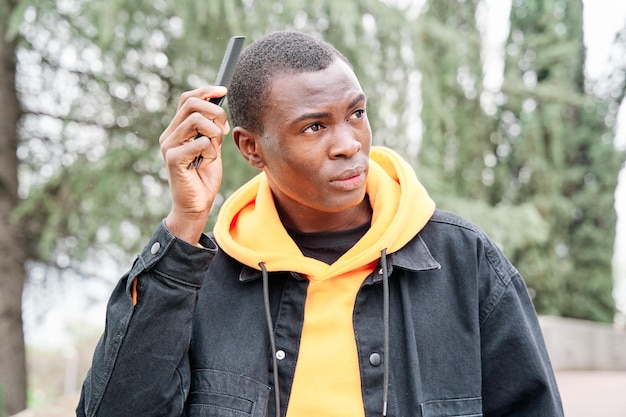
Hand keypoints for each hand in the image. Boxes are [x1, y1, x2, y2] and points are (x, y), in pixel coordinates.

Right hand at [159, 87, 229, 242]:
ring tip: (215, 149)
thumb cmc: (204, 177)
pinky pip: (198, 142)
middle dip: (215, 112)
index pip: (187, 99)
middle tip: (224, 130)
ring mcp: (168, 146)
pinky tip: (207, 162)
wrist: (196, 205)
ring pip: (195, 120)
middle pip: (191, 103)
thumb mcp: (212, 147)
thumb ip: (213, 129)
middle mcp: (169, 135)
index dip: (206, 91)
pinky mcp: (172, 159)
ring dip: (213, 133)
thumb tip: (219, 104)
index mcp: (178, 130)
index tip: (223, 91)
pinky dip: (210, 151)